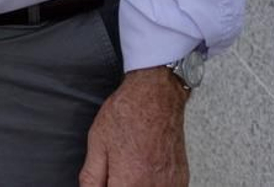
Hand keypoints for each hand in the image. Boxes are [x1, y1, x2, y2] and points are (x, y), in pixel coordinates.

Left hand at [78, 67, 189, 185]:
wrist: (156, 95)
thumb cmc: (128, 113)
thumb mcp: (97, 143)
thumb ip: (91, 178)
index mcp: (129, 182)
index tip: (104, 181)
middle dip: (119, 185)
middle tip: (115, 171)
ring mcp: (171, 185)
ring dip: (135, 184)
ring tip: (130, 165)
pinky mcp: (181, 180)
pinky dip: (152, 184)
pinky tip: (145, 169)